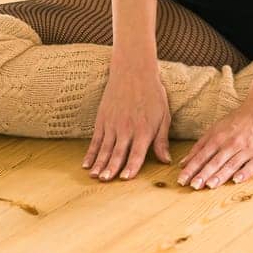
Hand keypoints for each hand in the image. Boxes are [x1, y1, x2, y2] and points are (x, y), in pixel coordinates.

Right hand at [83, 58, 170, 180]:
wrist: (133, 71)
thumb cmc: (153, 94)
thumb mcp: (164, 116)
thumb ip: (162, 140)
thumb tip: (166, 161)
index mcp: (144, 130)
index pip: (137, 153)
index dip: (131, 167)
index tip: (125, 179)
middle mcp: (126, 129)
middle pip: (117, 153)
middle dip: (111, 168)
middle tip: (105, 181)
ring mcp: (112, 124)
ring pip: (104, 148)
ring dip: (99, 163)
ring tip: (94, 176)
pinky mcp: (102, 119)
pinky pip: (95, 140)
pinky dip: (90, 153)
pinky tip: (86, 164)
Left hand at [178, 98, 252, 189]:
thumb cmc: (238, 121)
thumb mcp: (216, 129)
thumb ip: (200, 146)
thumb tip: (183, 163)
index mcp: (219, 138)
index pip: (202, 156)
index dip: (191, 168)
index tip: (182, 180)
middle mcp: (232, 144)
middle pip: (216, 161)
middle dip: (204, 174)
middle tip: (194, 186)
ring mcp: (248, 149)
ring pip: (232, 164)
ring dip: (221, 175)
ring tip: (210, 185)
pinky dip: (245, 172)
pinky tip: (237, 180)